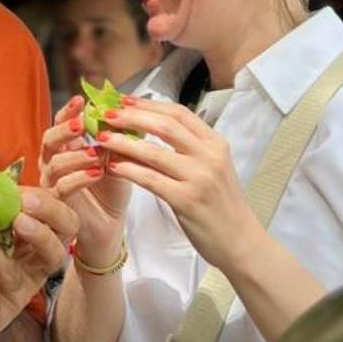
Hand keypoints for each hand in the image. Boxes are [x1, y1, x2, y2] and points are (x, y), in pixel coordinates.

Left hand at [0, 185, 78, 341]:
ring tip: (18, 220)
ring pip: (54, 255)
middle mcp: (39, 252)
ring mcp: (31, 277)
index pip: (55, 205)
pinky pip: (14, 275)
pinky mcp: (15, 298)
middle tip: (26, 201)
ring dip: (39, 234)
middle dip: (52, 209)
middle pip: (68, 227)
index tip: (16, 187)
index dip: (42, 194)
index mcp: (32, 230)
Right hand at [41, 97, 128, 263]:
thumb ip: (119, 139)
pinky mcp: (57, 203)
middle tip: (81, 124)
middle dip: (64, 130)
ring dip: (76, 155)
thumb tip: (129, 113)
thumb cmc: (110, 189)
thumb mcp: (119, 159)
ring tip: (97, 153)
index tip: (81, 100)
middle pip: (49, 139)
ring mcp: (52, 182)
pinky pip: (62, 187)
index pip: (61, 122)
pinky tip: (97, 173)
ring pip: (54, 163)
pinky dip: (79, 178)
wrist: (110, 224)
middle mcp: (54, 161)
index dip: (68, 110)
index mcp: (67, 146)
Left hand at [93, 100, 264, 274]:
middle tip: (106, 114)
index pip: (179, 112)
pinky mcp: (187, 200)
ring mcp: (199, 177)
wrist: (240, 241)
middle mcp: (210, 156)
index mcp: (215, 143)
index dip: (148, 104)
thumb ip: (189, 147)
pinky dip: (128, 170)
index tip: (123, 100)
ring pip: (153, 151)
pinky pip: (150, 179)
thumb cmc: (220, 204)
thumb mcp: (212, 167)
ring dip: (123, 142)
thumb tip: (151, 125)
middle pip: (164, 125)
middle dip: (131, 116)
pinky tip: (112, 166)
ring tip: (102, 138)